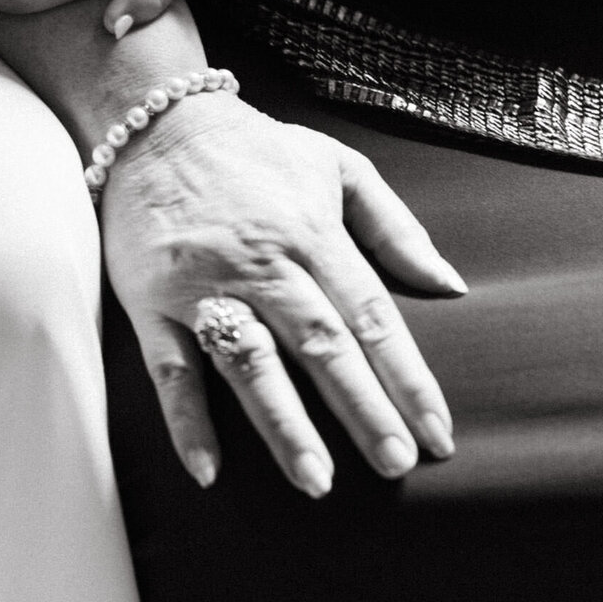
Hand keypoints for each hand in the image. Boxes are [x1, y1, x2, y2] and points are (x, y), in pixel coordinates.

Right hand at [101, 92, 465, 495]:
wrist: (155, 121)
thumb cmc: (254, 148)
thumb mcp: (337, 164)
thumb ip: (395, 226)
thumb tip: (450, 283)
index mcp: (312, 233)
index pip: (370, 316)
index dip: (407, 377)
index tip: (437, 433)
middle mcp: (262, 263)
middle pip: (320, 344)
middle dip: (362, 409)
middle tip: (395, 466)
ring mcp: (203, 285)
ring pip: (249, 362)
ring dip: (283, 424)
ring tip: (317, 480)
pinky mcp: (153, 301)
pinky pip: (171, 369)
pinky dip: (187, 421)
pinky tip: (208, 469)